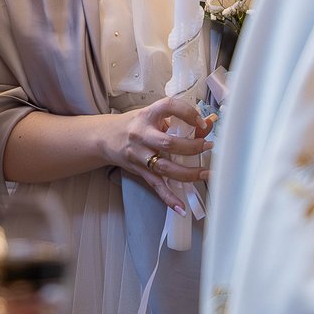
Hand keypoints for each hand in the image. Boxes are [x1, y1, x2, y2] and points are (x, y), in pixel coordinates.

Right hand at [102, 95, 212, 210]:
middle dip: (192, 147)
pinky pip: (156, 185)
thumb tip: (208, 125)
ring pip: (165, 167)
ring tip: (205, 173)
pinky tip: (180, 207)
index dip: (188, 113)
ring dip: (188, 173)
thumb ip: (179, 120)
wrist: (105, 137)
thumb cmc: (135, 125)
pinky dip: (168, 197)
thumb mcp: (154, 116)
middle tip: (208, 147)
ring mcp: (139, 155)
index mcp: (147, 115)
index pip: (168, 107)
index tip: (201, 122)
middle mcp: (142, 134)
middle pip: (168, 143)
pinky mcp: (139, 171)